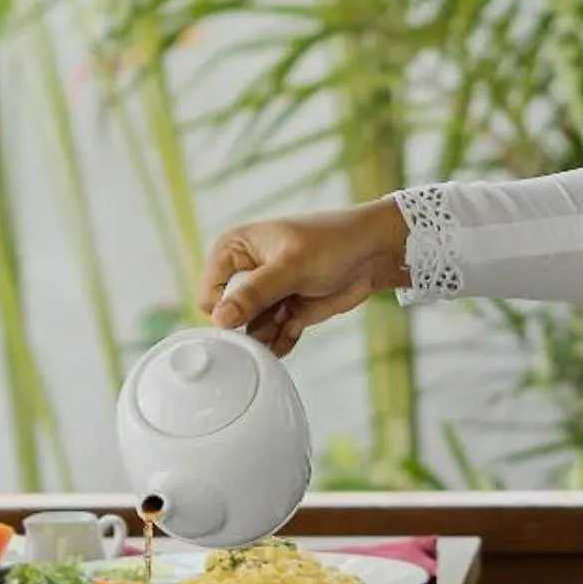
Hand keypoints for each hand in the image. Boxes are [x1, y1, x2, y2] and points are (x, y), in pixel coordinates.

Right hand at [195, 202, 411, 355]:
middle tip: (275, 319)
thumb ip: (254, 294)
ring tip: (289, 320)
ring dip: (268, 336)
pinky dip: (283, 341)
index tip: (247, 317)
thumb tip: (220, 319)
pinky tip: (296, 328)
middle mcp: (246, 272)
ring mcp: (266, 295)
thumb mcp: (290, 267)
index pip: (210, 292)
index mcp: (235, 249)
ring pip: (251, 331)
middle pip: (229, 317)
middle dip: (250, 326)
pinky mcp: (286, 311)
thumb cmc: (332, 243)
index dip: (224, 310)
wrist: (373, 253)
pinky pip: (273, 338)